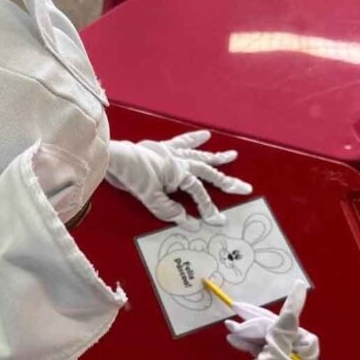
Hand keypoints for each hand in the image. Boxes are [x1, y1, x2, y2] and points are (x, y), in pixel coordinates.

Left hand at [106, 131, 251, 228]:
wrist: (114, 157)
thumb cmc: (131, 176)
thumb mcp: (151, 198)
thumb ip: (170, 211)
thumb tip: (190, 223)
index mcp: (179, 172)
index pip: (199, 192)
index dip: (208, 207)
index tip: (216, 220)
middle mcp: (180, 160)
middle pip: (208, 172)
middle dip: (226, 181)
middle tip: (245, 187)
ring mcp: (172, 152)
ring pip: (199, 155)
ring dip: (215, 157)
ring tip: (232, 155)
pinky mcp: (162, 147)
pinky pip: (181, 142)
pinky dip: (192, 139)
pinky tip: (203, 135)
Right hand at [225, 280, 319, 359]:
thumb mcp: (274, 354)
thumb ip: (284, 327)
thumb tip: (297, 300)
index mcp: (306, 355)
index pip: (293, 325)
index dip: (282, 311)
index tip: (290, 287)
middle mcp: (298, 357)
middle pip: (277, 329)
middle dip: (256, 322)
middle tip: (236, 308)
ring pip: (266, 337)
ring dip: (247, 331)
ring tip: (229, 328)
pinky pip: (260, 347)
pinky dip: (247, 342)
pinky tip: (233, 338)